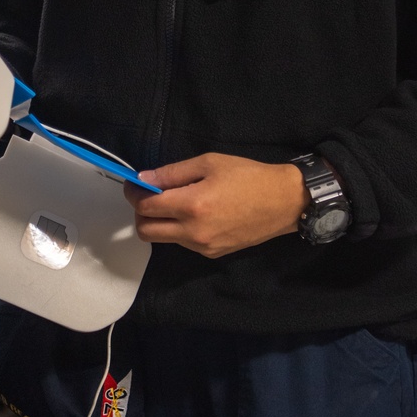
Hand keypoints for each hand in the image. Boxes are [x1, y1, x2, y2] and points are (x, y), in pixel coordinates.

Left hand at [124, 153, 307, 258]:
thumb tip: (144, 179)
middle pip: (146, 231)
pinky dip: (178, 229)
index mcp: (192, 206)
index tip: (134, 184)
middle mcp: (193, 232)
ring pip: (163, 239)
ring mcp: (202, 247)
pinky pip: (183, 243)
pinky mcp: (212, 254)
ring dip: (159, 222)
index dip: (133, 194)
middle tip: (150, 195)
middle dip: (140, 212)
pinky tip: (195, 213)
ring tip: (176, 202)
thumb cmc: (248, 176)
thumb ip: (173, 173)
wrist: (283, 202)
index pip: (145, 207)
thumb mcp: (210, 163)